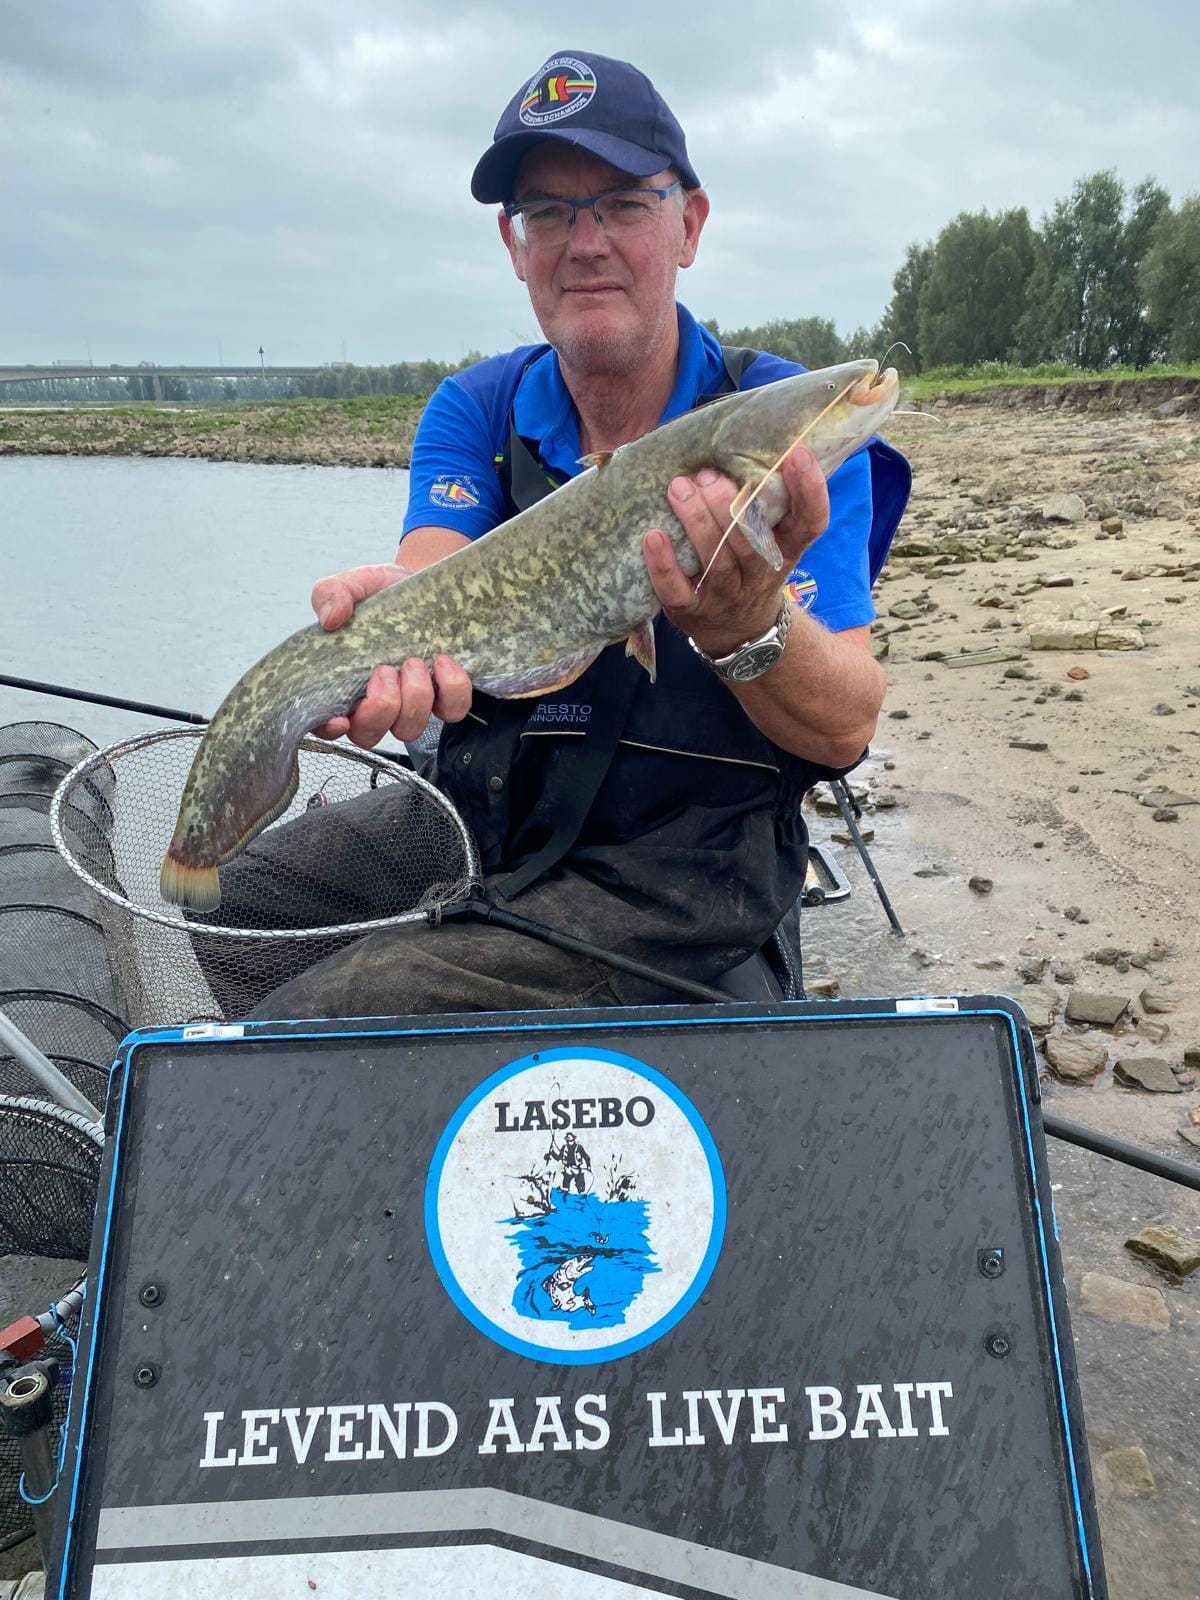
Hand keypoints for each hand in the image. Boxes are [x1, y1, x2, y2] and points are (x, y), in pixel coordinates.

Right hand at [309, 562, 472, 746]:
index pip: (325, 725)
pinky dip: (451, 690)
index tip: (341, 717)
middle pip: (369, 735)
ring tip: (413, 661)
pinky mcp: (444, 697)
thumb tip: (330, 618)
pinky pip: (452, 711)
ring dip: (413, 699)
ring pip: (409, 730)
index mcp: (340, 684)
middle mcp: (373, 703)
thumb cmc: (380, 594)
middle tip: (385, 670)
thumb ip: (331, 594)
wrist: (422, 586)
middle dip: (379, 709)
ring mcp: (410, 705)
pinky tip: (443, 662)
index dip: (330, 730)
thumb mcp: (352, 585)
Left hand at [642, 440, 829, 659]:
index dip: (809, 491)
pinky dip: (663, 565)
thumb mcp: (772, 538)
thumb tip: (753, 431)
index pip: (811, 522)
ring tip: (678, 488)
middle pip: (752, 541)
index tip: (797, 454)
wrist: (738, 631)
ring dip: (696, 522)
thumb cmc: (750, 563)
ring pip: (716, 561)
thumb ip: (767, 498)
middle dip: (730, 504)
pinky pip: (678, 591)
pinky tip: (652, 537)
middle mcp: (762, 574)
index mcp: (787, 549)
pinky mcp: (693, 612)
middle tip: (708, 473)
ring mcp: (727, 596)